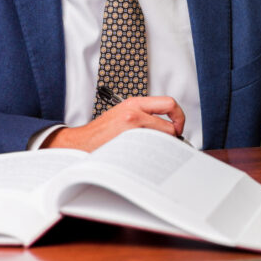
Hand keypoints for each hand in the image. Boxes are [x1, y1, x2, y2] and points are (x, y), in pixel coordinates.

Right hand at [41, 96, 185, 151]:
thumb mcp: (123, 113)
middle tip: (170, 141)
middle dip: (174, 135)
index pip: (169, 103)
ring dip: (163, 145)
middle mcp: (135, 112)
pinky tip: (145, 156)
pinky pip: (152, 150)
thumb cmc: (101, 132)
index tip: (177, 126)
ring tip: (154, 149)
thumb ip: (144, 115)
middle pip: (171, 124)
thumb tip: (168, 126)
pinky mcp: (129, 144)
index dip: (179, 117)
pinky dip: (153, 154)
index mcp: (134, 103)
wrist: (80, 143)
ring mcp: (132, 129)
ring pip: (164, 138)